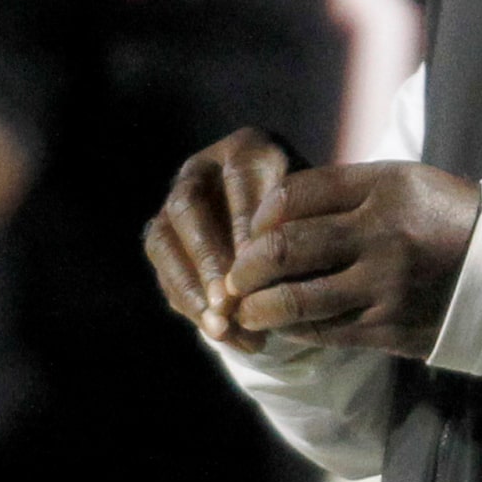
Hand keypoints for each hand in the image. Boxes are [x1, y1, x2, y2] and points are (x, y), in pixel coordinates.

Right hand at [145, 128, 299, 350]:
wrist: (299, 238)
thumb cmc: (318, 226)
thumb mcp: (317, 221)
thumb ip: (295, 236)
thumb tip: (264, 277)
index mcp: (247, 149)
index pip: (238, 179)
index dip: (245, 223)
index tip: (261, 265)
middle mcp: (202, 169)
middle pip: (188, 207)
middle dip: (207, 257)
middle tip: (228, 300)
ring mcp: (175, 204)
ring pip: (163, 241)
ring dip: (191, 287)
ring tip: (220, 327)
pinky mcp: (164, 240)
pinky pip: (164, 272)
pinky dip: (191, 305)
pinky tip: (223, 333)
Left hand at [223, 161, 481, 356]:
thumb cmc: (446, 220)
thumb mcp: (404, 183)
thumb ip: (344, 190)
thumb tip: (276, 209)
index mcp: (384, 188)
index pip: (297, 194)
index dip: (262, 213)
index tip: (254, 227)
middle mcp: (381, 236)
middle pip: (286, 247)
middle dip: (247, 264)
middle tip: (234, 273)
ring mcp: (385, 287)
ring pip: (297, 299)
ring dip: (259, 305)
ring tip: (244, 306)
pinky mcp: (389, 329)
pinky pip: (324, 332)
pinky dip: (293, 329)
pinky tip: (281, 325)